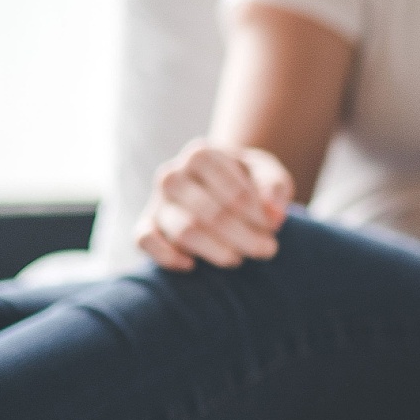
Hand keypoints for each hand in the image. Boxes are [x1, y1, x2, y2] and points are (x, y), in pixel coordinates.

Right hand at [134, 139, 294, 271]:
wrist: (220, 184)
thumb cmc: (247, 179)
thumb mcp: (269, 174)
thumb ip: (275, 187)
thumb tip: (273, 214)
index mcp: (202, 155)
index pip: (234, 193)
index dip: (259, 216)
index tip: (274, 226)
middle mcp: (172, 174)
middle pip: (210, 215)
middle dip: (244, 238)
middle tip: (268, 250)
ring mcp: (157, 200)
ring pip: (184, 231)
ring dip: (217, 251)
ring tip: (239, 258)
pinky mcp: (146, 224)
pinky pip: (145, 241)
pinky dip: (167, 256)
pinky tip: (192, 265)